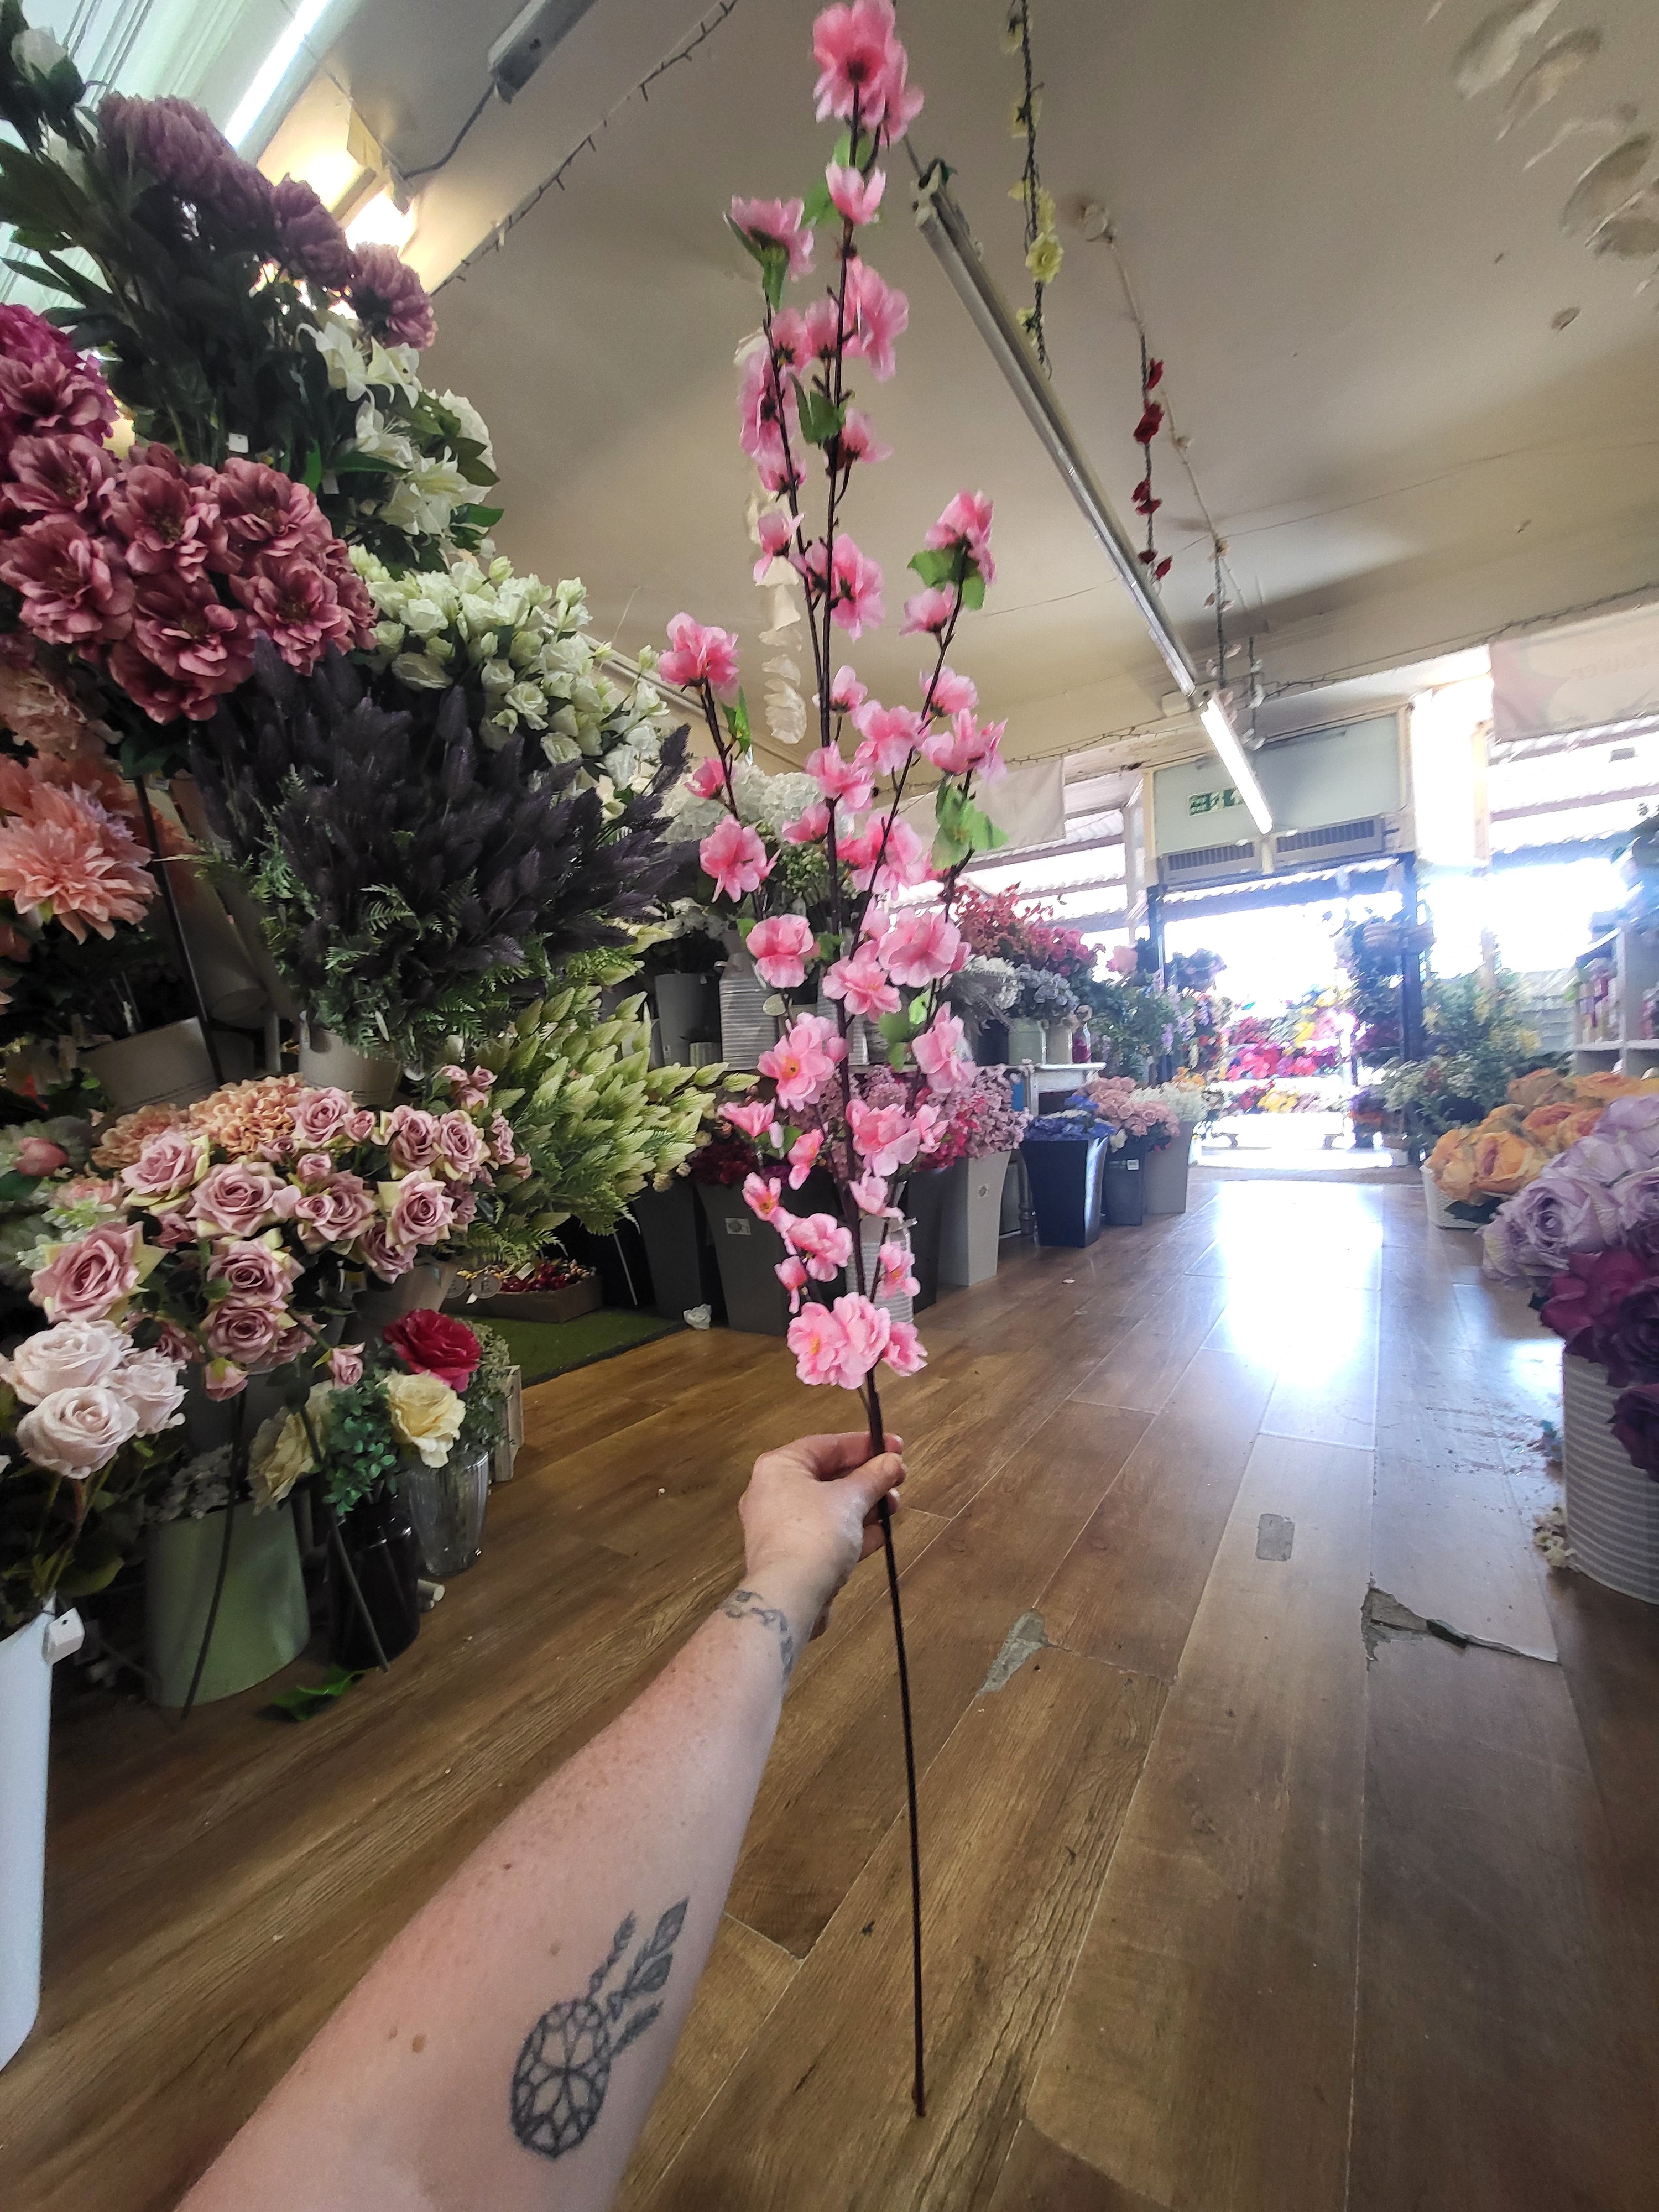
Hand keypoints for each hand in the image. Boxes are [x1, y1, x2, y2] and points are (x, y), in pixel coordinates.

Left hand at [739, 1431, 905, 1636]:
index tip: (897, 1447)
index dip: (865, 1445)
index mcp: (780, 1468)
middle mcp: (775, 1493)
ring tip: (894, 1506)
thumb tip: (893, 1461)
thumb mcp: (850, 1499)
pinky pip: (828, 1535)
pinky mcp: (795, 1556)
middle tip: (900, 1478)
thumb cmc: (815, 1534)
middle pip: (830, 1477)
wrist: (789, 1596)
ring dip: (866, 1506)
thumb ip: (874, 1477)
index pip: (828, 1446)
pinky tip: (881, 1533)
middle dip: (868, 1479)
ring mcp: (784, 1527)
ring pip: (832, 1508)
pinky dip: (853, 1532)